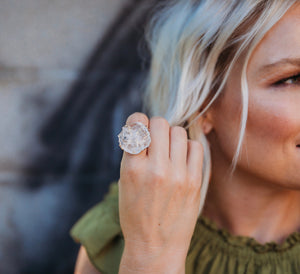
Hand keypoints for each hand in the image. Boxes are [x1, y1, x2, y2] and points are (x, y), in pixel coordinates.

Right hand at [118, 112, 203, 272]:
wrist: (156, 246)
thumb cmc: (135, 213)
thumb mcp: (124, 182)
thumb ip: (134, 153)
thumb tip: (144, 126)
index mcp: (132, 168)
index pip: (137, 124)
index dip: (138, 120)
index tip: (139, 126)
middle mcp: (155, 169)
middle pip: (160, 123)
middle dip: (156, 126)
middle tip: (155, 138)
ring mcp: (178, 175)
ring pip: (179, 131)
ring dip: (172, 136)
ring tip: (168, 149)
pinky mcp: (194, 181)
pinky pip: (195, 146)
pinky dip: (187, 147)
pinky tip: (181, 158)